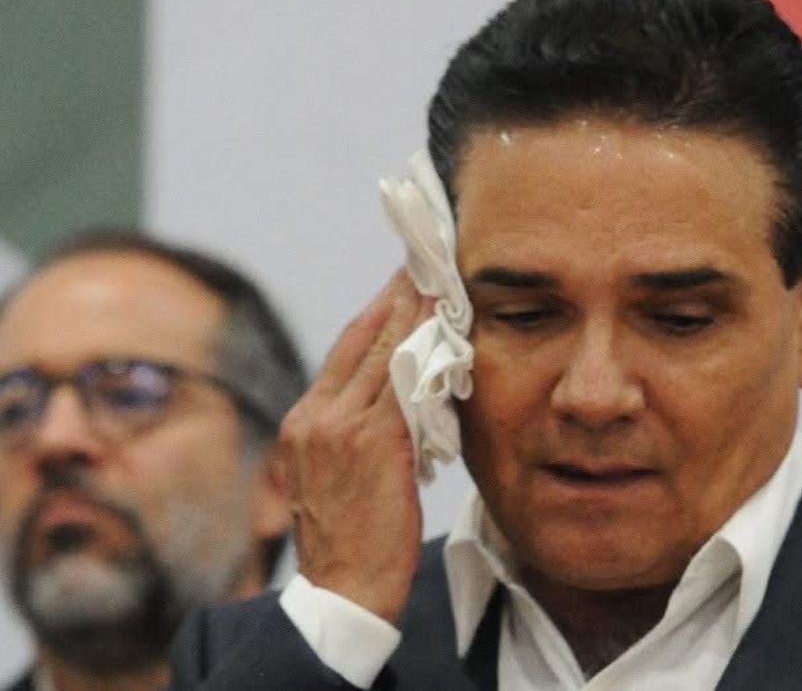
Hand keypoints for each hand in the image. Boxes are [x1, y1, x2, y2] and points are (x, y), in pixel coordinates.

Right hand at [280, 272, 433, 620]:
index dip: (376, 312)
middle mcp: (315, 416)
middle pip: (360, 338)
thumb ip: (358, 432)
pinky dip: (421, 347)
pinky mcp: (372, 442)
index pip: (343, 351)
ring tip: (438, 278)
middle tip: (423, 261)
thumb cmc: (350, 541)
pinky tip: (444, 323)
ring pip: (382, 352)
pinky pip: (401, 381)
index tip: (400, 282)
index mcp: (305, 422)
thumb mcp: (337, 478)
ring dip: (412, 311)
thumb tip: (398, 399)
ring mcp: (340, 427)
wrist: (343, 592)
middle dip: (394, 296)